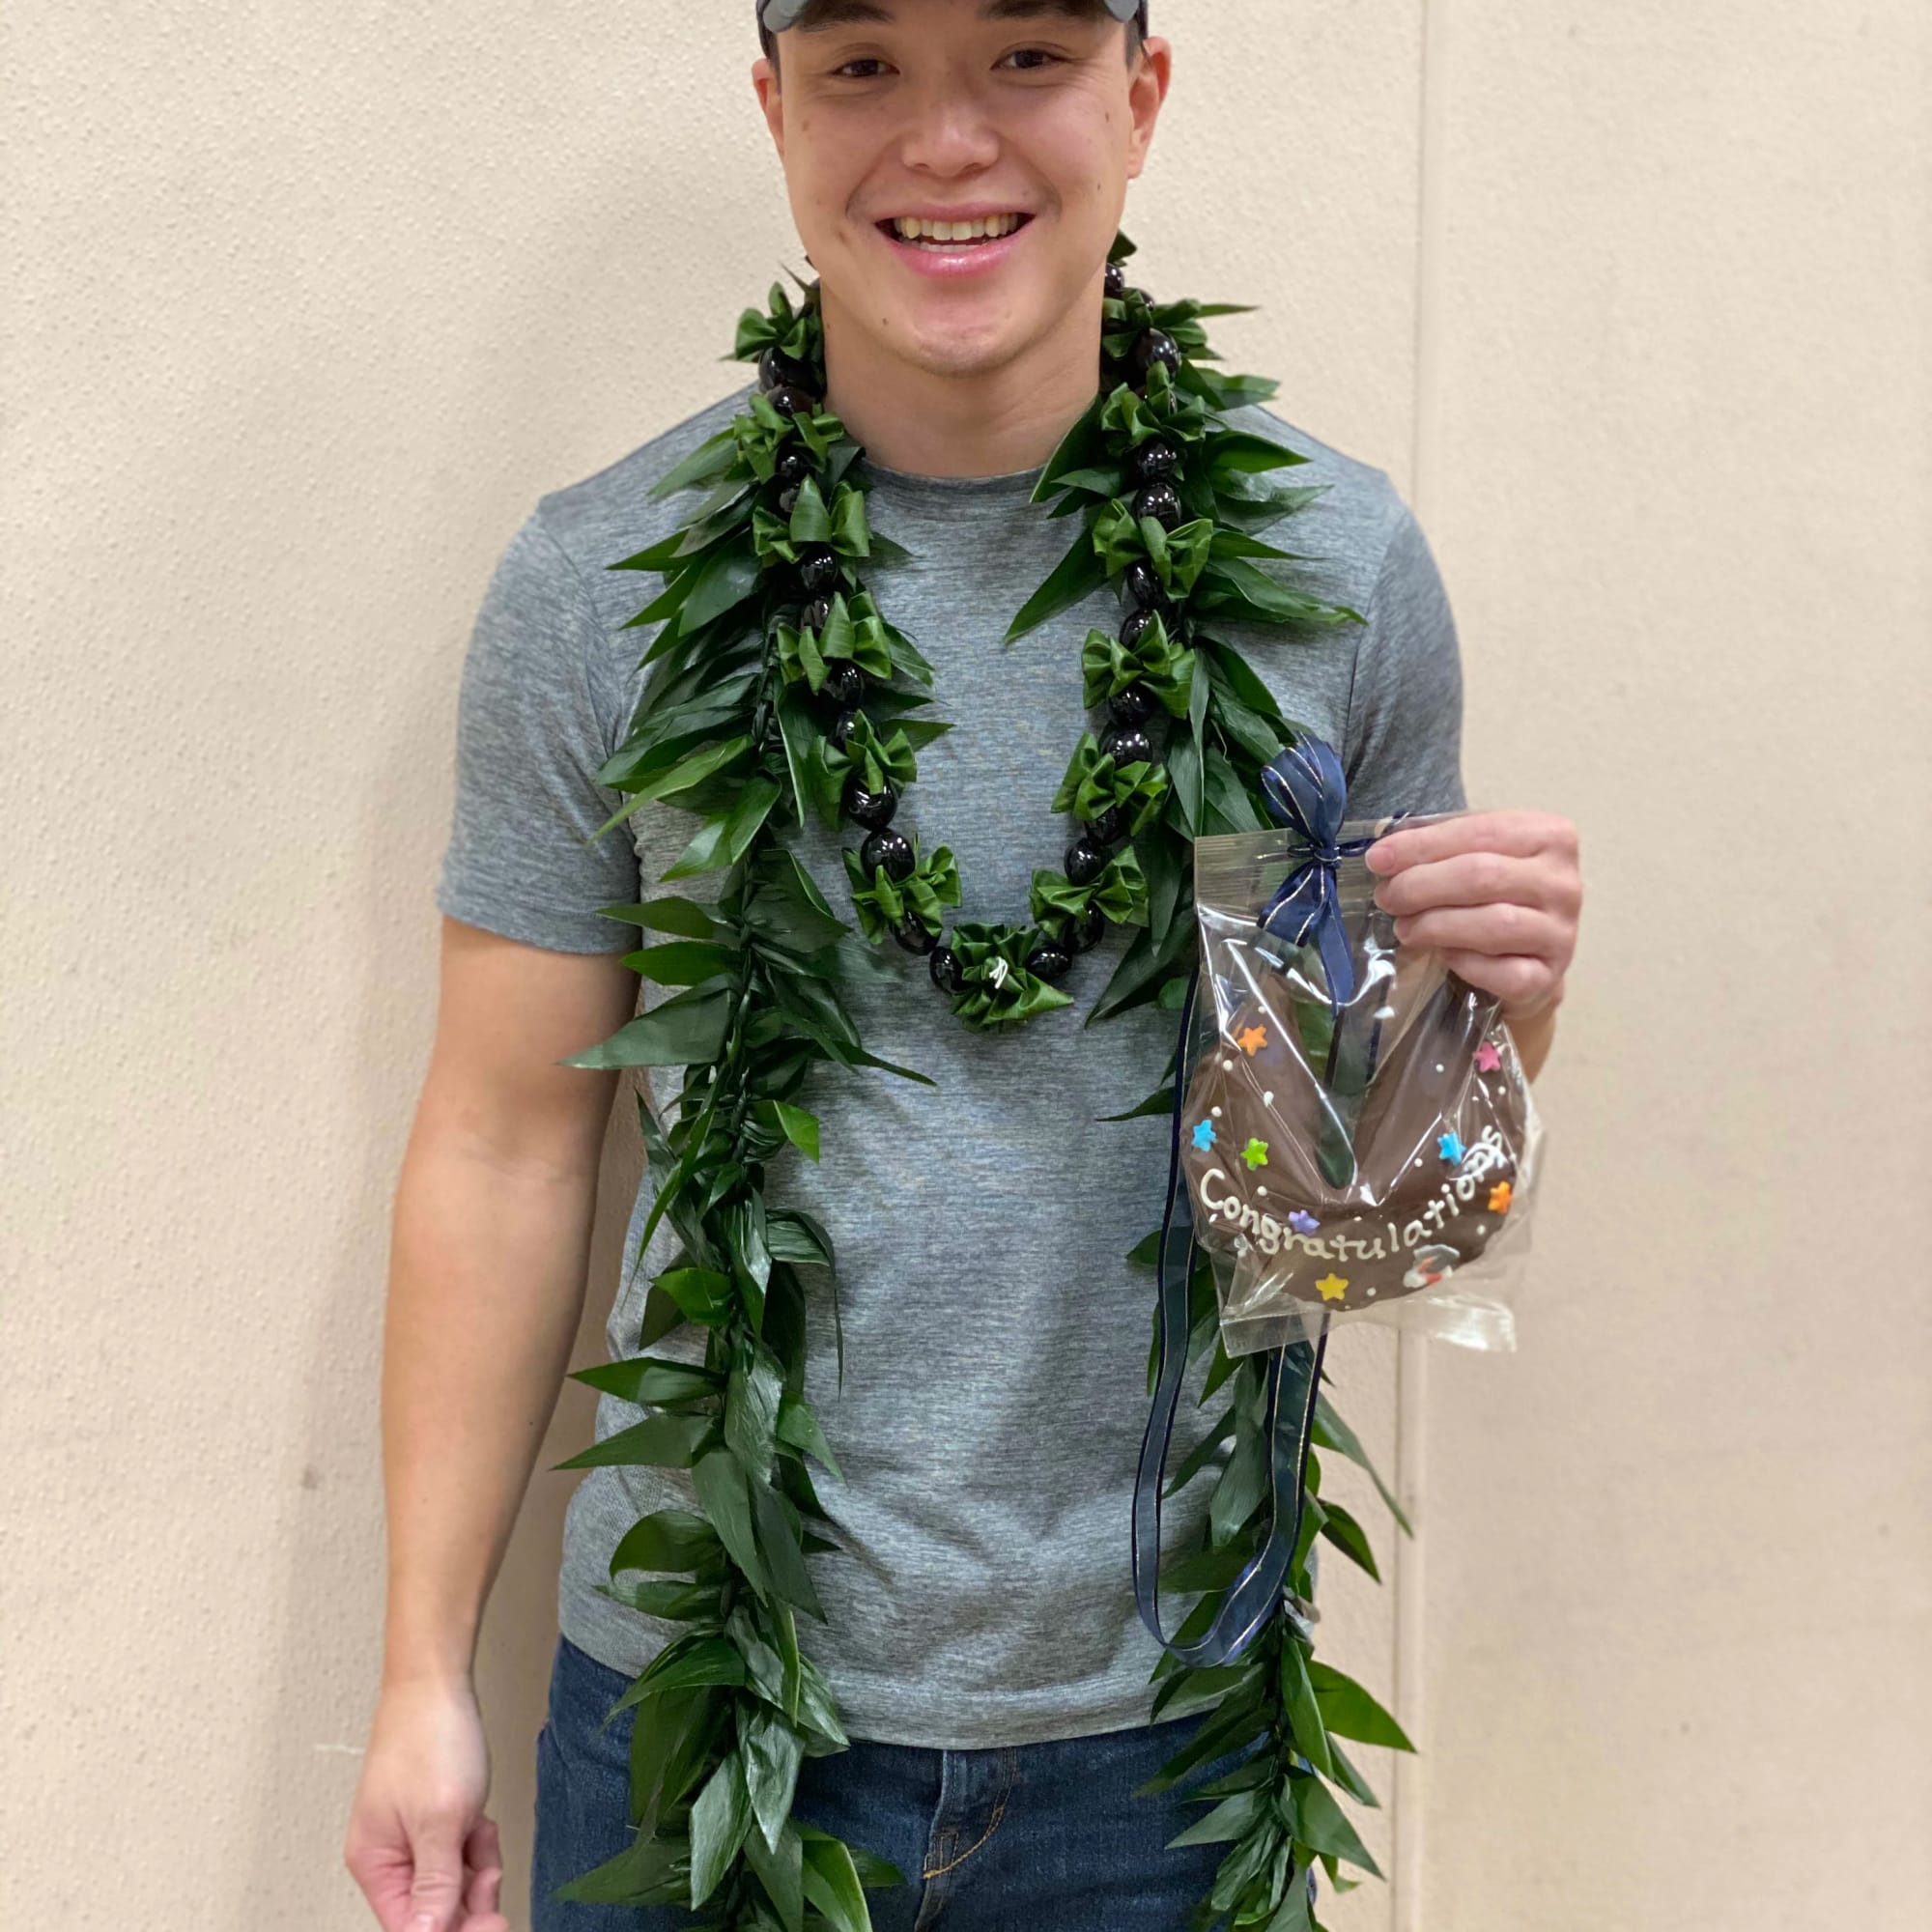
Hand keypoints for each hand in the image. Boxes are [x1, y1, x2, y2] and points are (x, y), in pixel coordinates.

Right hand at [343, 1675, 508, 1931]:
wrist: (436, 1681)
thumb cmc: (429, 1739)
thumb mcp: (439, 1821)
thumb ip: (435, 1885)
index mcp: (375, 1864)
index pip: (409, 1927)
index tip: (492, 1924)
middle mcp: (389, 1857)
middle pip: (434, 1911)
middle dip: (469, 1898)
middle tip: (491, 1873)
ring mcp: (412, 1838)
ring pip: (454, 1884)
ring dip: (477, 1866)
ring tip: (481, 1832)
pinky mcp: (434, 1820)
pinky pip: (461, 1854)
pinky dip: (477, 1843)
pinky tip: (481, 1820)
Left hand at [1364, 810, 1580, 1025]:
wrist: (1526, 959)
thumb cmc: (1494, 897)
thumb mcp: (1472, 857)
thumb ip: (1437, 847)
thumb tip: (1384, 852)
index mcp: (1550, 837)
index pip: (1481, 832)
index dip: (1423, 846)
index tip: (1377, 860)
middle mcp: (1564, 883)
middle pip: (1483, 876)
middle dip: (1421, 886)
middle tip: (1387, 897)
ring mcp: (1562, 933)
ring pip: (1493, 924)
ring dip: (1435, 925)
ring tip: (1405, 928)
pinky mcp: (1549, 977)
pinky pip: (1502, 972)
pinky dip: (1464, 963)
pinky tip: (1443, 956)